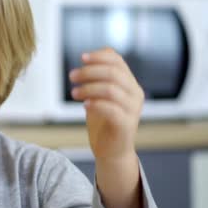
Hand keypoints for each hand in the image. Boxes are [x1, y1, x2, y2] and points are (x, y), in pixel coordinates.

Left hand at [69, 47, 143, 161]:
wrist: (111, 151)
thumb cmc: (103, 121)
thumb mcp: (99, 95)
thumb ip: (97, 79)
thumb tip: (85, 60)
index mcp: (130, 83)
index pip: (117, 61)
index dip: (98, 56)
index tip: (81, 58)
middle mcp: (135, 94)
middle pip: (113, 72)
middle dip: (89, 72)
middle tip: (72, 77)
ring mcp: (133, 109)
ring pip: (110, 89)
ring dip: (88, 88)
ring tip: (74, 93)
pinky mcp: (126, 125)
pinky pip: (111, 109)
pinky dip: (95, 104)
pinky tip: (84, 105)